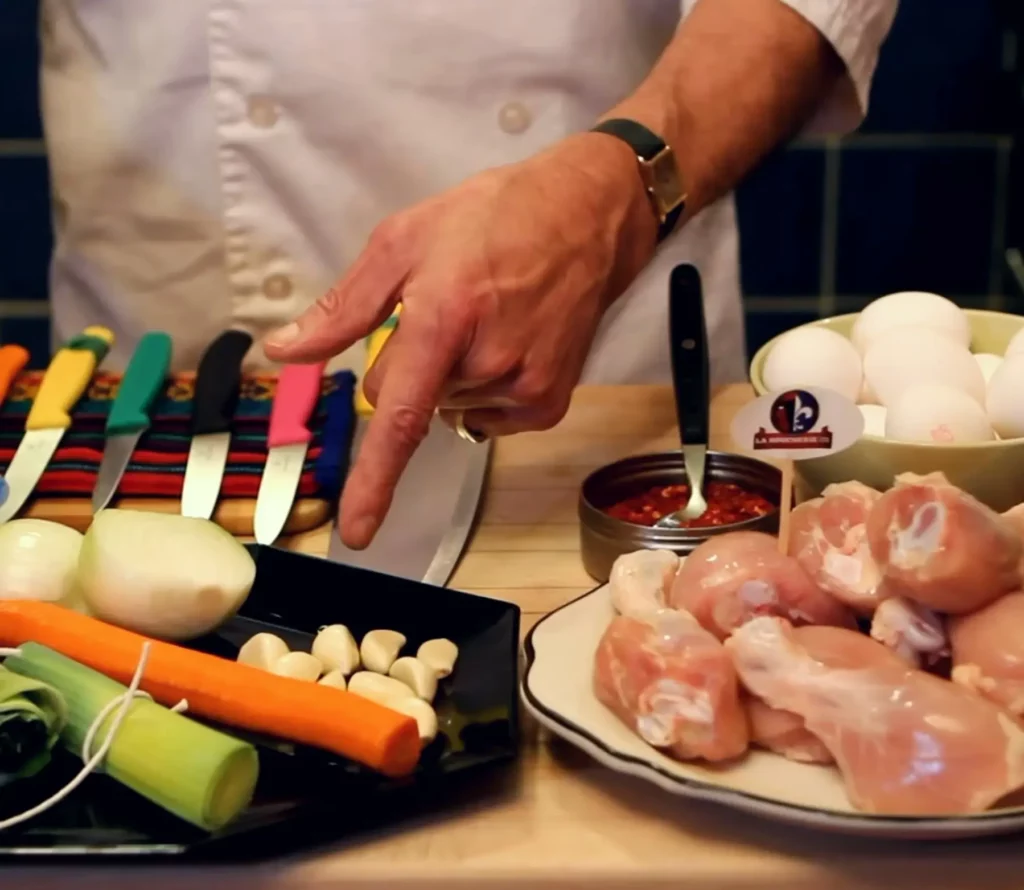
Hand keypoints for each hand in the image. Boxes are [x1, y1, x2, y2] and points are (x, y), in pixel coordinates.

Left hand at [263, 132, 656, 547]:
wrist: (585, 218)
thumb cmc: (495, 218)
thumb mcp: (404, 240)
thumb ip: (343, 306)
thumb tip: (286, 350)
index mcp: (443, 318)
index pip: (400, 418)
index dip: (374, 480)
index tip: (358, 530)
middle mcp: (488, 363)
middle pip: (408, 403)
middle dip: (406, 369)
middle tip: (443, 312)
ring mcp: (524, 388)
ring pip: (446, 407)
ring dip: (448, 374)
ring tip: (483, 318)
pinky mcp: (547, 402)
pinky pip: (484, 415)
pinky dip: (480, 389)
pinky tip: (503, 344)